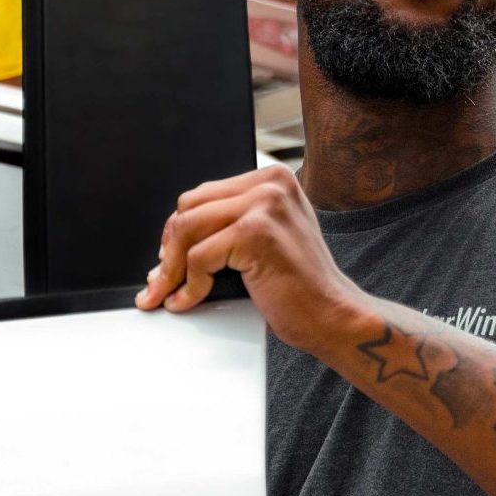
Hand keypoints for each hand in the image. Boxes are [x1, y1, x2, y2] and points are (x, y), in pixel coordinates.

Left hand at [134, 164, 366, 353]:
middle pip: (190, 206)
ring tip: (167, 292)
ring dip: (171, 268)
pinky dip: (189, 285)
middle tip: (161, 279)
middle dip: (169, 247)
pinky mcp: (256, 233)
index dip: (179, 229)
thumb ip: (231, 225)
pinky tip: (190, 300)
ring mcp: (265, 205)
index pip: (204, 194)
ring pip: (188, 229)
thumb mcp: (268, 239)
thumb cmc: (301, 287)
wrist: (334, 316)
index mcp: (274, 179)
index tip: (166, 258)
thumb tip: (171, 241)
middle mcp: (271, 184)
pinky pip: (198, 256)